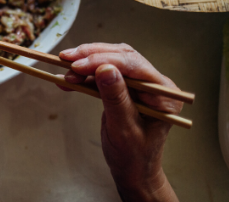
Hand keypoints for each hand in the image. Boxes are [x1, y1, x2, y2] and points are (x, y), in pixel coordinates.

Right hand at [58, 43, 180, 201]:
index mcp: (163, 93)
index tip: (79, 65)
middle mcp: (154, 83)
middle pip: (121, 57)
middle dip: (92, 57)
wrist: (132, 170)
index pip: (133, 65)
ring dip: (85, 65)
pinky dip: (84, 76)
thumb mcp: (124, 129)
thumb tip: (105, 69)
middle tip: (67, 59)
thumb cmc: (133, 156)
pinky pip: (102, 74)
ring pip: (109, 61)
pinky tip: (68, 79)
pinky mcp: (123, 86)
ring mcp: (138, 84)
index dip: (104, 60)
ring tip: (65, 72)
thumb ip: (116, 98)